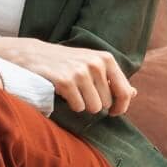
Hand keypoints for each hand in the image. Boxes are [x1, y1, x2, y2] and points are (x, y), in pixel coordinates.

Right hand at [0, 38, 133, 115]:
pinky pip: (78, 107)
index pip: (125, 92)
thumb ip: (113, 79)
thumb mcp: (91, 64)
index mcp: (106, 59)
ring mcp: (80, 72)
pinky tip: (63, 93)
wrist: (32, 54)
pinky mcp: (66, 81)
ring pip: (94, 107)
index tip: (113, 112)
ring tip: (72, 93)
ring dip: (82, 105)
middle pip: (107, 103)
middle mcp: (96, 64)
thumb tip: (134, 93)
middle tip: (81, 94)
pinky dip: (71, 105)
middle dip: (95, 104)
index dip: (121, 107)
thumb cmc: (65, 62)